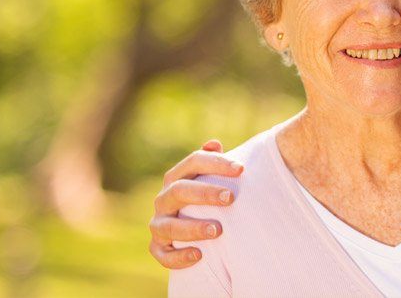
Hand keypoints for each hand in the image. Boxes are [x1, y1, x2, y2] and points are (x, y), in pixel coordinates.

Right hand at [148, 140, 241, 268]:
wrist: (190, 228)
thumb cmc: (206, 198)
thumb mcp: (211, 179)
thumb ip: (213, 163)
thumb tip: (215, 143)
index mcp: (177, 178)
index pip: (193, 162)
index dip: (216, 163)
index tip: (242, 169)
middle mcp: (164, 199)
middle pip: (179, 190)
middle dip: (204, 193)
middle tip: (230, 198)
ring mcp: (159, 223)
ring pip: (168, 226)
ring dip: (192, 228)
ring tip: (217, 230)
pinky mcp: (158, 246)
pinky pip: (162, 253)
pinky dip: (178, 257)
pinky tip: (199, 255)